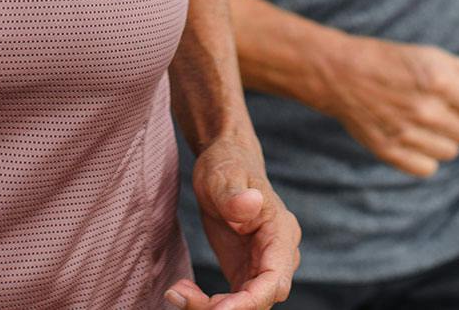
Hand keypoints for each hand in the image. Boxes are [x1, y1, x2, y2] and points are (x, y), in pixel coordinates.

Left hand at [164, 133, 298, 309]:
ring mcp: (262, 266)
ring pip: (246, 305)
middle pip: (260, 300)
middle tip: (183, 298)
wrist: (226, 163)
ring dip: (212, 309)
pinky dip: (208, 304)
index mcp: (280, 232)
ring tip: (178, 293)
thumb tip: (250, 204)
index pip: (275, 280)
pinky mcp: (245, 272)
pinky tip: (183, 291)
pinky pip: (232, 300)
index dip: (250, 302)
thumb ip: (235, 195)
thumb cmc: (228, 166)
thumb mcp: (225, 176)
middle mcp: (277, 255)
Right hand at [316, 36, 458, 177]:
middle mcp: (425, 109)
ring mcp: (406, 134)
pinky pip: (428, 168)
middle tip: (438, 105)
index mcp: (439, 80)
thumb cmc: (392, 60)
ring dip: (444, 139)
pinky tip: (412, 136)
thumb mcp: (432, 56)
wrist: (341, 74)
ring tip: (424, 119)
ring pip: (452, 152)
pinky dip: (424, 156)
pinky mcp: (390, 152)